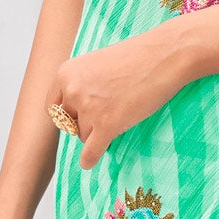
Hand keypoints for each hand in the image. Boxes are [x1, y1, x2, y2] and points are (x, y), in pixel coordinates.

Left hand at [51, 29, 183, 169]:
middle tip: (103, 119)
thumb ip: (83, 83)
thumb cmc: (137, 57)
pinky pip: (90, 152)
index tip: (77, 120)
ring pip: (83, 136)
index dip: (66, 116)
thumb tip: (77, 109)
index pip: (53, 107)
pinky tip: (89, 163)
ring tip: (119, 119)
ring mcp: (89, 109)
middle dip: (83, 125)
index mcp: (66, 73)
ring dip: (98, 134)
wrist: (164, 56)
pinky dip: (89, 160)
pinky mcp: (107, 125)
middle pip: (68, 124)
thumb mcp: (98, 64)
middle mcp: (72, 90)